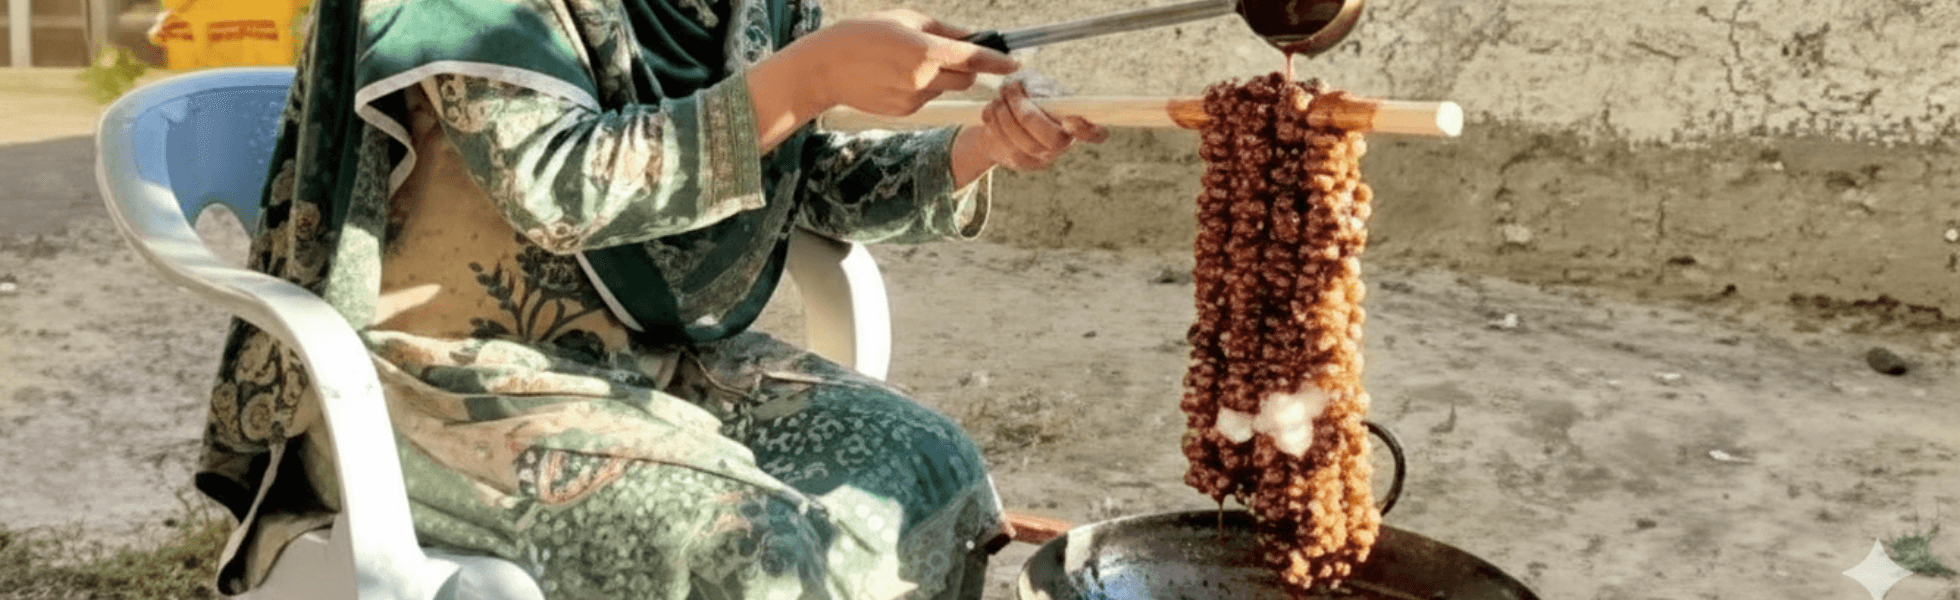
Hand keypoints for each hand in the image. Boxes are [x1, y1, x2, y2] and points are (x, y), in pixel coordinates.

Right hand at [784, 10, 1019, 116]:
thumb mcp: (905, 19)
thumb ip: (944, 30)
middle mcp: (924, 79)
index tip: (1015, 63)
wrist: (825, 68)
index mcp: (926, 52)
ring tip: (906, 61)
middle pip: (966, 78)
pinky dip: (922, 87)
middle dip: (965, 68)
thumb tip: (972, 37)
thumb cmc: (863, 34)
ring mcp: (915, 99)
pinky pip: (927, 97)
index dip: (998, 62)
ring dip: (939, 76)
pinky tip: (895, 76)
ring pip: (945, 88)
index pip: (974, 59)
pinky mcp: (905, 112)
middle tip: (945, 52)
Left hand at [952, 81, 1109, 181]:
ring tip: (999, 94)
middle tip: (1010, 89)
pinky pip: (1006, 146)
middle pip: (1054, 139)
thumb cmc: (1026, 92)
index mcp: (1076, 121)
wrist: (1002, 116)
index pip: (1095, 133)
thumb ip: (1040, 88)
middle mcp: (1063, 143)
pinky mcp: (1020, 161)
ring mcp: (1042, 156)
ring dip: (1005, 113)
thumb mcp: (1036, 83)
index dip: (1086, 130)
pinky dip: (994, 122)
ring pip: (1025, 143)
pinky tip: (992, 109)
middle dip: (1026, 113)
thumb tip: (1034, 95)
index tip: (1071, 119)